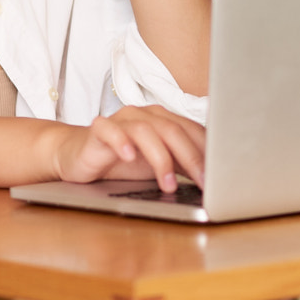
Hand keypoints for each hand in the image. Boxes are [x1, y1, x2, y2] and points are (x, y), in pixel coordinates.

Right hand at [53, 105, 205, 194]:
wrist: (78, 156)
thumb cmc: (120, 161)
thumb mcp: (157, 165)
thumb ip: (181, 164)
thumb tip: (212, 179)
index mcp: (163, 120)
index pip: (192, 131)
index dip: (208, 153)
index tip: (221, 177)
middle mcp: (144, 115)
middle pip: (173, 130)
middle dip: (191, 158)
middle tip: (203, 182)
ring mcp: (121, 120)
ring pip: (146, 131)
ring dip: (160, 159)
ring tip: (168, 184)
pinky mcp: (98, 130)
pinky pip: (110, 131)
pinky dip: (121, 142)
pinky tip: (128, 156)